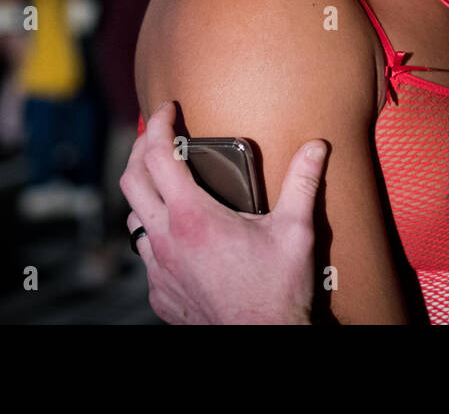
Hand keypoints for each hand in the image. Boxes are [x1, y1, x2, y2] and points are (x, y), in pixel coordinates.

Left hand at [121, 101, 326, 323]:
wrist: (262, 340)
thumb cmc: (278, 289)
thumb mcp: (295, 230)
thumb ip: (303, 183)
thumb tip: (317, 147)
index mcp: (193, 216)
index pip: (158, 156)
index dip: (159, 124)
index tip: (168, 108)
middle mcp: (167, 240)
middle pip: (131, 180)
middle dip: (140, 150)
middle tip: (157, 136)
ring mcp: (159, 270)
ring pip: (133, 218)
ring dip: (145, 195)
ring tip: (167, 185)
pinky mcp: (160, 294)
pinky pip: (147, 255)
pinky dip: (156, 235)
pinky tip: (180, 237)